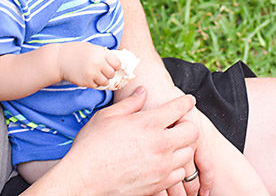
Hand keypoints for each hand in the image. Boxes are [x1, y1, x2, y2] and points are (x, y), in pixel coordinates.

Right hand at [27, 87, 199, 195]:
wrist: (83, 180)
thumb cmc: (91, 146)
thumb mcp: (107, 116)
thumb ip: (130, 102)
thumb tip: (143, 91)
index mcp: (149, 123)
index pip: (180, 108)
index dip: (186, 102)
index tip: (188, 101)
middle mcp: (160, 144)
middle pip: (192, 131)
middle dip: (187, 124)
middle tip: (178, 124)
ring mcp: (161, 167)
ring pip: (188, 153)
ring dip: (183, 146)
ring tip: (171, 144)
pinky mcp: (158, 184)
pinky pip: (179, 174)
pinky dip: (176, 167)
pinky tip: (164, 163)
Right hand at [56, 42, 121, 88]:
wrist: (60, 59)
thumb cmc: (77, 51)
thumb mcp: (92, 48)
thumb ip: (103, 54)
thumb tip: (115, 63)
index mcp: (101, 53)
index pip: (117, 63)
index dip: (116, 65)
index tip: (113, 66)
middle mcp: (98, 64)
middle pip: (112, 73)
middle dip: (110, 73)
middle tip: (104, 71)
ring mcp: (92, 74)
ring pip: (106, 82)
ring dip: (103, 80)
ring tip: (98, 75)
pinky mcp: (86, 82)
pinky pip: (96, 86)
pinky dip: (96, 83)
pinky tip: (91, 78)